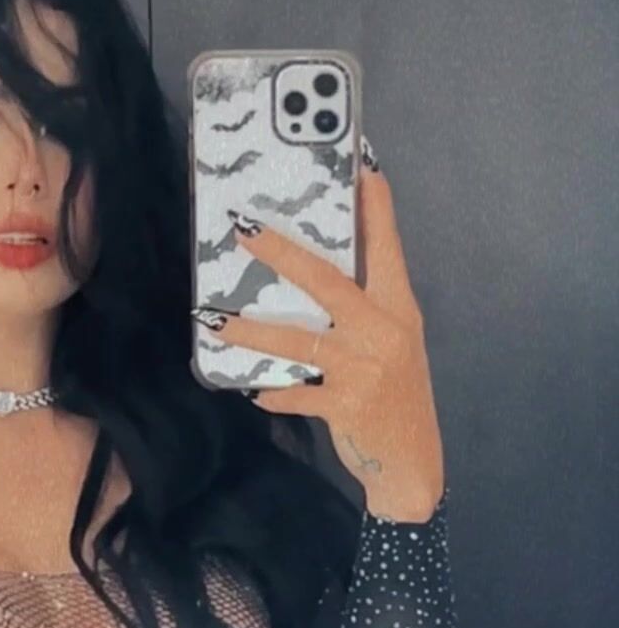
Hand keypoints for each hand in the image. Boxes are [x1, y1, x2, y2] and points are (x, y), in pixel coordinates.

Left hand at [195, 153, 443, 520]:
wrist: (412, 464)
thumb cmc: (396, 396)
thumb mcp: (392, 343)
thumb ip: (362, 310)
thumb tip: (313, 275)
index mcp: (399, 308)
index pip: (388, 247)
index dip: (375, 206)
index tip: (362, 163)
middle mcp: (384, 331)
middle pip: (328, 281)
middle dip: (282, 253)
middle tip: (244, 230)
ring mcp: (365, 368)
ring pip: (298, 340)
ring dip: (251, 331)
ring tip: (215, 321)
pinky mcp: (345, 404)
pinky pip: (295, 393)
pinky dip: (273, 392)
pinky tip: (253, 390)